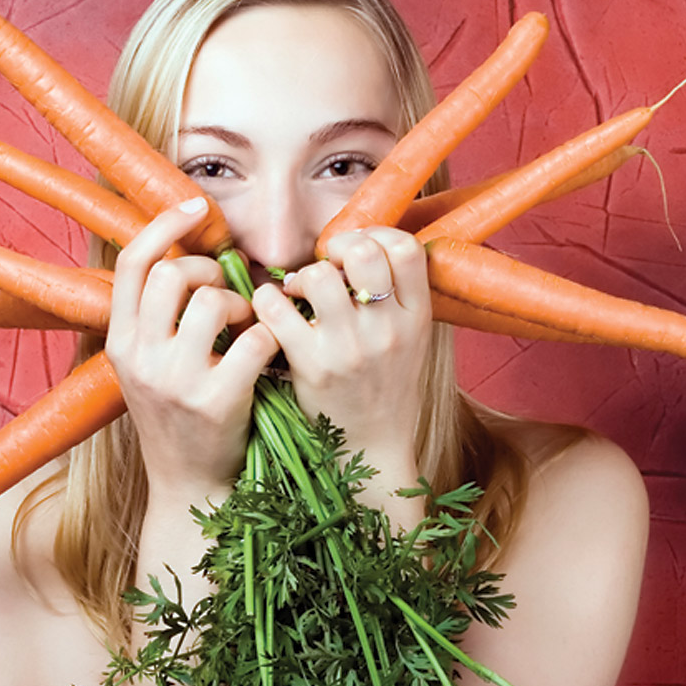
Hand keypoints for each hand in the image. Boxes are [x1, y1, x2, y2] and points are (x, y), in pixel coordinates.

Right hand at [105, 199, 279, 499]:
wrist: (190, 491)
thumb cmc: (180, 420)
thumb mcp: (148, 369)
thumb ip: (157, 320)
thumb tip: (186, 255)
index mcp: (120, 344)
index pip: (132, 261)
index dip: (165, 224)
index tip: (197, 206)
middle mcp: (139, 359)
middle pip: (171, 274)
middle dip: (209, 272)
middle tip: (229, 292)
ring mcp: (176, 381)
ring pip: (213, 302)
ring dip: (242, 304)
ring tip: (248, 326)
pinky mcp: (216, 402)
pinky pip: (254, 340)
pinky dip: (270, 336)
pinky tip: (270, 352)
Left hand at [251, 227, 431, 470]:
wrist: (373, 450)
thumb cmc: (385, 387)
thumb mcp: (411, 340)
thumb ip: (397, 296)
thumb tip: (362, 245)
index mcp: (417, 318)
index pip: (406, 249)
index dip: (376, 235)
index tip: (357, 250)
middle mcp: (388, 329)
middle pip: (363, 253)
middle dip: (337, 247)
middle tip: (326, 264)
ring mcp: (349, 348)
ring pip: (319, 276)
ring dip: (302, 276)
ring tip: (299, 292)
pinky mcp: (311, 366)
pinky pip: (277, 309)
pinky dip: (267, 299)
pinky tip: (273, 309)